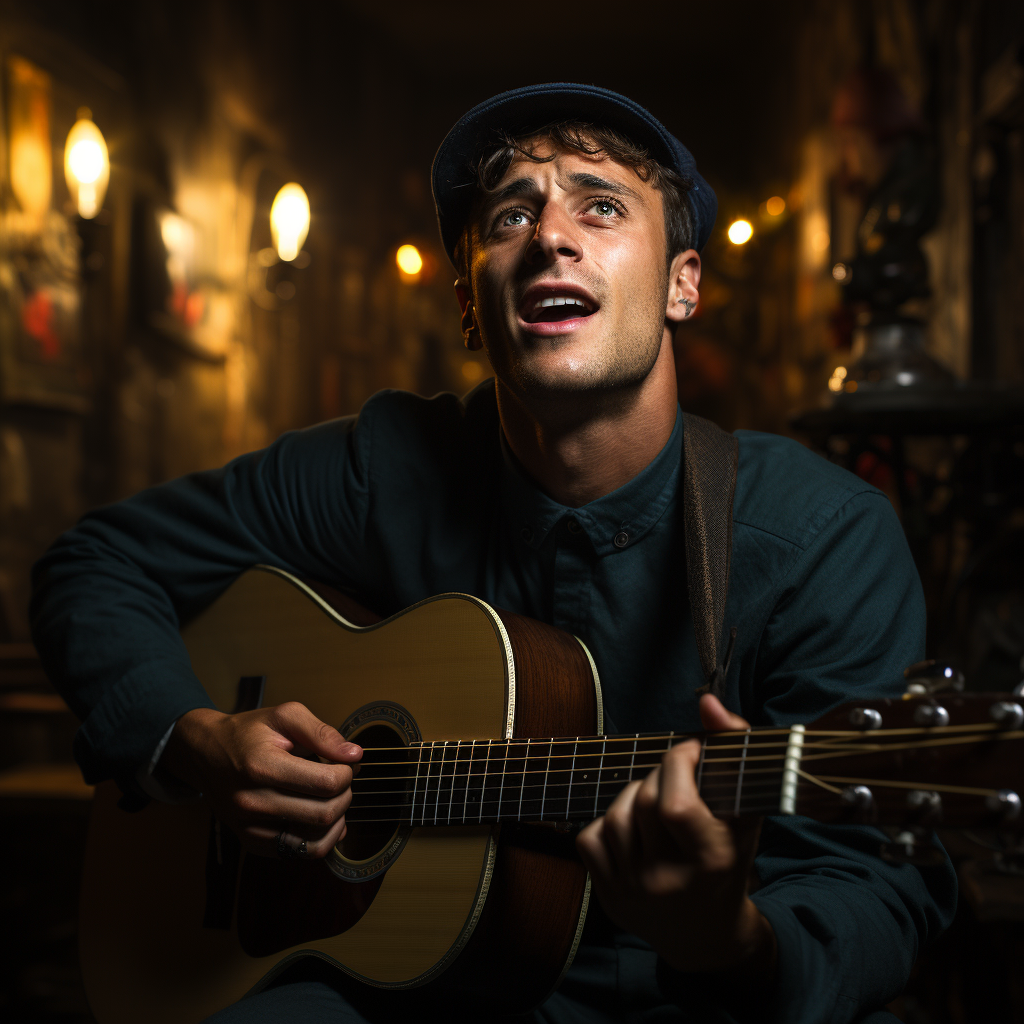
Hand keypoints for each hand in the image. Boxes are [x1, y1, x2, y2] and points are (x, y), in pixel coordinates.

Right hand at [160, 702, 361, 859]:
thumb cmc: (248, 733)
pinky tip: (319, 816)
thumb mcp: (285, 716)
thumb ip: (322, 733)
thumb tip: (354, 755)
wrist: (206, 754)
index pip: (327, 783)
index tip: (345, 763)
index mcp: (262, 766)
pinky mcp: (252, 843)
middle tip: (341, 779)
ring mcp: (250, 827)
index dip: (347, 772)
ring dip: (336, 819)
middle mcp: (252, 802)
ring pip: (316, 841)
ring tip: (330, 798)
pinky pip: (300, 853)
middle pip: (325, 813)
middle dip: (345, 794)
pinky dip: (319, 837)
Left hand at [576, 695, 775, 981]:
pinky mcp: (609, 898)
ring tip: (656, 800)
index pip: (675, 804)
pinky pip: (590, 838)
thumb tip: (708, 702)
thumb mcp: (746, 810)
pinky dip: (607, 821)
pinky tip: (633, 827)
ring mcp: (634, 892)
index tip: (692, 751)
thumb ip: (734, 748)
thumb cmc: (730, 859)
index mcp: (711, 862)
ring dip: (634, 795)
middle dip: (660, 774)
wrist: (708, 936)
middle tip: (677, 774)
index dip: (678, 763)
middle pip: (645, 801)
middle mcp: (669, 882)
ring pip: (615, 815)